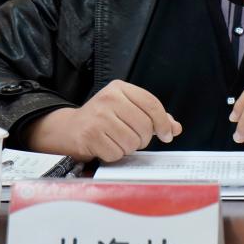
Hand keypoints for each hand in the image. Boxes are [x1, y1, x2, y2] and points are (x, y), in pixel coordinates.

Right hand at [26, 80, 182, 162]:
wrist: (68, 129)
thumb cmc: (102, 119)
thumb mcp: (126, 109)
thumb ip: (152, 117)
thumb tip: (174, 128)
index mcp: (119, 88)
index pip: (151, 104)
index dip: (163, 123)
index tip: (167, 135)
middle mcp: (108, 98)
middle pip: (144, 126)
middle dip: (143, 138)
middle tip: (133, 138)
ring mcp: (98, 117)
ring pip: (132, 142)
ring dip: (128, 148)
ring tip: (117, 141)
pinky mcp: (90, 135)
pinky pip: (116, 153)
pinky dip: (115, 155)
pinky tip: (107, 146)